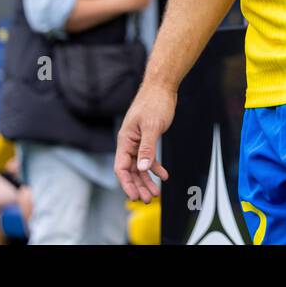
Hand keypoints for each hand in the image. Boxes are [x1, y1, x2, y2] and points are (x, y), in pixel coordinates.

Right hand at [115, 83, 173, 201]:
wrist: (161, 87)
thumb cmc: (154, 103)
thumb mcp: (152, 126)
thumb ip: (147, 148)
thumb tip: (142, 168)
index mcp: (125, 140)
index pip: (121, 167)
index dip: (126, 183)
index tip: (134, 196)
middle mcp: (129, 143)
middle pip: (130, 170)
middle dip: (138, 186)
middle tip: (148, 200)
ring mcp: (137, 141)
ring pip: (139, 166)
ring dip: (147, 180)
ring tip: (155, 194)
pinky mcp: (147, 138)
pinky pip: (148, 157)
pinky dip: (155, 167)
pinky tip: (164, 175)